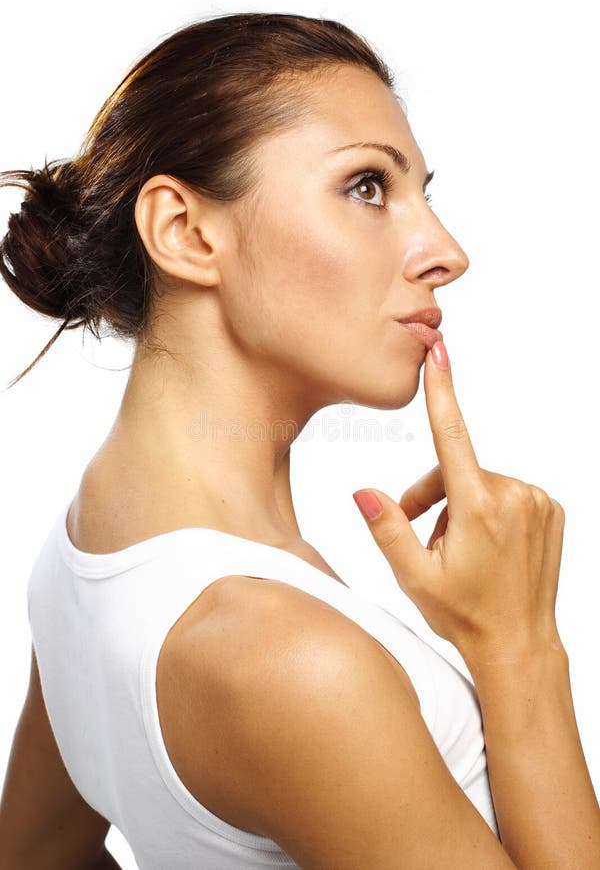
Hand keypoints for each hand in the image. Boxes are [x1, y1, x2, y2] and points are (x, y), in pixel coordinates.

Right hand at [353, 343, 565, 666]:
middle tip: (421, 537)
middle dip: (432, 496)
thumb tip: (363, 492)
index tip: (440, 351)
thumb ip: (388, 529)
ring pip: (480, 482)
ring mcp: (537, 501)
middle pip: (457, 470)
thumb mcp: (414, 577)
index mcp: (478, 508)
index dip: (443, 390)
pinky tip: (486, 546)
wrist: (520, 644)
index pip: (453, 434)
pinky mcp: (550, 508)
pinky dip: (489, 509)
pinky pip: (506, 493)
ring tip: (457, 551)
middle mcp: (514, 495)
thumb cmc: (465, 615)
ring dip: (460, 505)